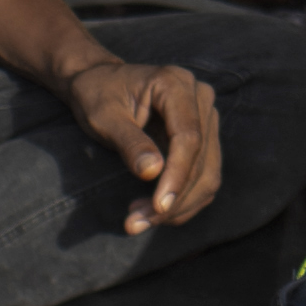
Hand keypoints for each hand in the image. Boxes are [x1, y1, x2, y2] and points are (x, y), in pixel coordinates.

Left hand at [58, 54, 221, 231]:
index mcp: (175, 84)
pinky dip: (182, 200)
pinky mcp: (203, 137)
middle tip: (136, 224)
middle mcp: (199, 97)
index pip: (188, 137)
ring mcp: (205, 117)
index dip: (177, 175)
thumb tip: (153, 173)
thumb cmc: (98, 95)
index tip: (158, 207)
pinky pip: (203, 175)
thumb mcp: (104, 117)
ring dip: (180, 205)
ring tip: (139, 221)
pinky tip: (153, 210)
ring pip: (208, 173)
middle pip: (202, 159)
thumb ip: (129, 142)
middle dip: (174, 199)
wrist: (100, 82)